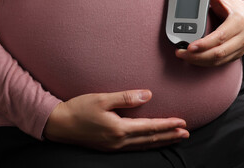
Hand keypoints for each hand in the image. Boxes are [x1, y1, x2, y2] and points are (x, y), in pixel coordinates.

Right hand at [43, 90, 188, 151]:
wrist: (58, 124)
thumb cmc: (79, 109)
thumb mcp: (102, 99)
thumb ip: (127, 98)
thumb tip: (148, 95)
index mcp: (119, 129)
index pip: (150, 127)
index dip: (168, 125)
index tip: (182, 122)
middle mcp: (119, 141)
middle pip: (150, 139)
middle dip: (170, 136)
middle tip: (186, 133)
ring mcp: (114, 146)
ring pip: (144, 145)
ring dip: (161, 141)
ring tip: (175, 139)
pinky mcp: (109, 147)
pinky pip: (135, 148)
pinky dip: (147, 145)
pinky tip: (152, 143)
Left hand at [175, 0, 243, 66]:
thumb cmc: (236, 8)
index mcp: (238, 22)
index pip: (219, 37)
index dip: (204, 44)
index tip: (189, 46)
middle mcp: (241, 38)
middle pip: (218, 53)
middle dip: (197, 56)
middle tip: (180, 53)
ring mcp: (240, 49)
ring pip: (218, 61)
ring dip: (200, 61)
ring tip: (184, 57)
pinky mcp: (237, 56)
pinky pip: (220, 64)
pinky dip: (206, 63)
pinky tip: (194, 60)